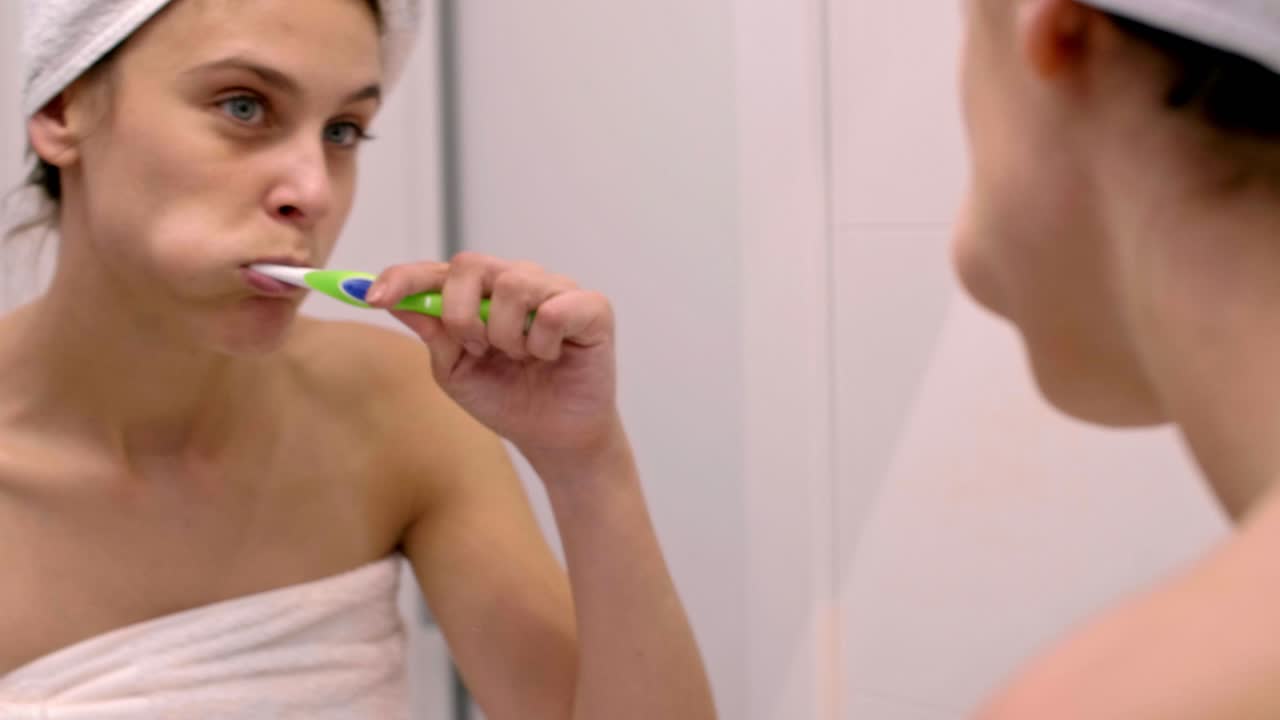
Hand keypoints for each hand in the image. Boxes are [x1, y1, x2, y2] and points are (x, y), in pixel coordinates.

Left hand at [366, 253, 620, 460]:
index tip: (371, 298)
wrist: (554, 439)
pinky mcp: (593, 307)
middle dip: (461, 313)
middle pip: (471, 264)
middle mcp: (518, 280)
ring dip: (506, 335)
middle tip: (475, 349)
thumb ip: (432, 332)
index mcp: (482, 293)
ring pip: (514, 285)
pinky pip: (555, 310)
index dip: (402, 277)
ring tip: (520, 358)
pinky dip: (544, 343)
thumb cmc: (509, 400)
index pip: (436, 270)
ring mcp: (557, 289)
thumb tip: (389, 298)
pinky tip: (551, 356)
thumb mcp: (455, 371)